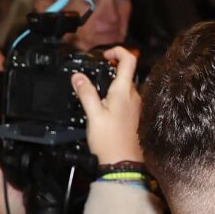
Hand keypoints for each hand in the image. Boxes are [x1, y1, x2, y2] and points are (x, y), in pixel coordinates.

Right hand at [74, 46, 141, 165]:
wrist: (123, 163)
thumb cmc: (110, 141)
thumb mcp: (93, 114)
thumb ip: (86, 93)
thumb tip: (78, 76)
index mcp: (124, 91)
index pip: (129, 60)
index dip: (118, 51)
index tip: (105, 55)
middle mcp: (134, 96)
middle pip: (127, 73)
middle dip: (112, 68)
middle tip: (97, 71)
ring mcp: (136, 106)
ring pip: (126, 87)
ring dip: (113, 83)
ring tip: (98, 90)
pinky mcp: (134, 116)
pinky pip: (127, 99)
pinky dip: (116, 96)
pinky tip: (104, 106)